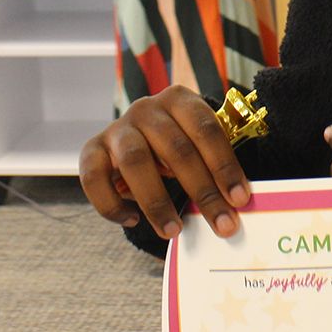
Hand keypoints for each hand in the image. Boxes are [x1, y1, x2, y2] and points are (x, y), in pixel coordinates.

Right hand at [79, 85, 252, 239]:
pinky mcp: (91, 149)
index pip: (206, 129)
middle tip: (222, 225)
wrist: (137, 137)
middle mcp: (146, 109)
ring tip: (174, 231)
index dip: (224, 165)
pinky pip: (94, 177)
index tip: (240, 199)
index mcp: (180, 100)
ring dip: (157, 201)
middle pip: (176, 149)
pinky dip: (112, 204)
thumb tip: (236, 204)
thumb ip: (212, 165)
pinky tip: (133, 220)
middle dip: (203, 191)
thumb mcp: (198, 145)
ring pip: (135, 161)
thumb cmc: (178, 146)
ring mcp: (117, 128)